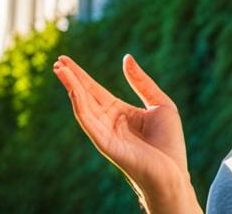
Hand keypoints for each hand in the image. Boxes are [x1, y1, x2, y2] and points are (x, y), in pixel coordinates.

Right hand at [53, 53, 199, 211]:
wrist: (174, 173)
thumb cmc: (169, 143)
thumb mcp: (159, 102)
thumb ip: (141, 81)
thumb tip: (126, 57)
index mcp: (120, 112)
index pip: (95, 90)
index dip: (81, 75)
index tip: (66, 60)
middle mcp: (108, 122)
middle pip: (85, 95)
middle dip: (71, 78)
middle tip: (58, 60)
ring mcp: (104, 133)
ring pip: (83, 105)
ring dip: (71, 87)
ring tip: (60, 69)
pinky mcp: (105, 143)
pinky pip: (88, 121)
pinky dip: (79, 104)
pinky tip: (73, 90)